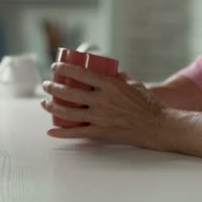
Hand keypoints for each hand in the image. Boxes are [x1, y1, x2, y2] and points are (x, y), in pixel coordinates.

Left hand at [41, 63, 164, 148]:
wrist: (157, 126)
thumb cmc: (146, 103)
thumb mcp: (131, 83)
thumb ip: (115, 76)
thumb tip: (102, 68)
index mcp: (110, 85)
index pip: (80, 74)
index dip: (64, 69)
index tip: (55, 67)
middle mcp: (102, 101)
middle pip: (69, 93)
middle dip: (53, 87)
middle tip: (47, 84)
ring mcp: (100, 118)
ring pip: (69, 112)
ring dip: (52, 106)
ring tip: (45, 102)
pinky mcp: (101, 132)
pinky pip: (77, 133)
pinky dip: (62, 133)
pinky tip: (51, 131)